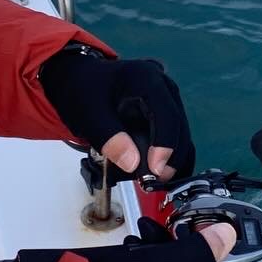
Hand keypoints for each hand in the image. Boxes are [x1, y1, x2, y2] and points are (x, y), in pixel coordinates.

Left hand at [38, 44, 195, 180]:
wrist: (81, 81)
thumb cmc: (83, 90)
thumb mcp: (88, 114)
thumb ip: (108, 137)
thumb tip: (132, 164)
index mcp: (145, 79)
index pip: (166, 114)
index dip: (165, 144)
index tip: (155, 170)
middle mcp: (163, 87)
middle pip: (178, 127)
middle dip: (169, 157)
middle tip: (150, 182)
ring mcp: (168, 100)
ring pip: (181, 135)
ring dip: (171, 160)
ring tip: (150, 180)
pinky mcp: (166, 114)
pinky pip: (176, 138)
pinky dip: (170, 157)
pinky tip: (159, 174)